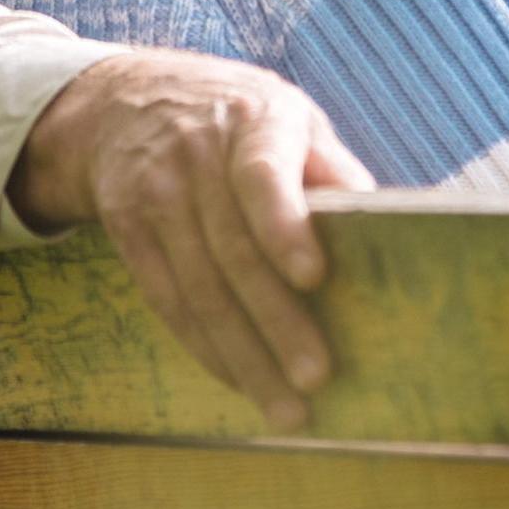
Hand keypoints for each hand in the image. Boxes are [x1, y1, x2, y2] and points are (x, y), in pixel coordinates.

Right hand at [11, 49, 377, 430]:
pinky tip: (238, 382)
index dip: (285, 226)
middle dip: (276, 322)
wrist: (128, 101)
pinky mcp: (127, 231)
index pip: (262, 175)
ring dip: (242, 355)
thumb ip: (331, 167)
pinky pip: (166, 300)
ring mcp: (155, 196)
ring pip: (199, 289)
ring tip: (285, 407)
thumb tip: (381, 218)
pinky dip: (205, 347)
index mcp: (253, 121)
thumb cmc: (241, 118)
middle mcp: (196, 158)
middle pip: (233, 251)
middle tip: (315, 379)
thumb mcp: (291, 117)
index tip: (315, 277)